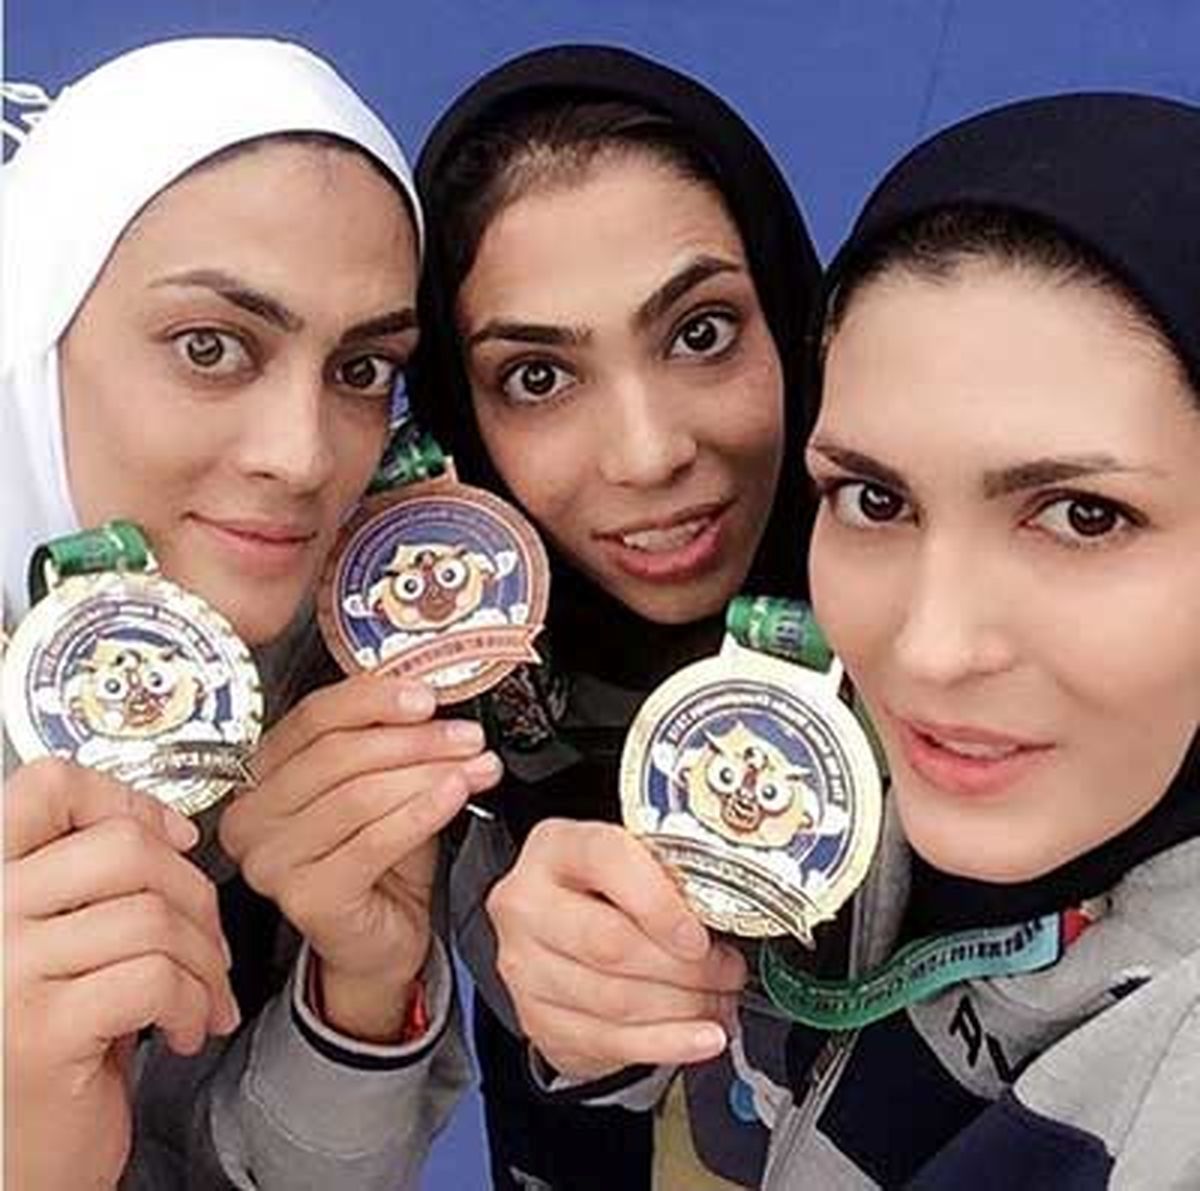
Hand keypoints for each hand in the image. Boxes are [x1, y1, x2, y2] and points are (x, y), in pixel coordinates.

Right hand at [4, 758, 237, 1190]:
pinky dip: (191, 1003)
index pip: (47, 784)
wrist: (27, 1157)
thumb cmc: (62, 1042)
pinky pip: (154, 977)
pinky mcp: (37, 1031)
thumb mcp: (70, 941)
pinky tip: (183, 1030)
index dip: (125, 798)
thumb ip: (98, 879)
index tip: (172, 837)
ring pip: (153, 916)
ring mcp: (2, 972)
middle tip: (209, 944)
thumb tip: (171, 829)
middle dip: (196, 895)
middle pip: (125, 848)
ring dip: (204, 962)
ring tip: (202, 997)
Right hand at [219, 673, 501, 1040]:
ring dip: (427, 773)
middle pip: (337, 755)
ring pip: (358, 796)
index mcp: (261, 775)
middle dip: (414, 740)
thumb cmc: (380, 862)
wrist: (382, 941)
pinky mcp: (305, 897)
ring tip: (474, 766)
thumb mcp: (386, 786)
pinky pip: (373, 840)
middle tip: (466, 737)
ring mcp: (271, 861)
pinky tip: (455, 795)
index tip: (427, 695)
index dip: (373, 698)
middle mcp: (251, 817)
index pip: (313, 718)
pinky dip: (422, 812)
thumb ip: (395, 742)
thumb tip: (434, 702)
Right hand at [487, 819, 745, 1082]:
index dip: (660, 903)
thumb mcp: (634, 862)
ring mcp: (525, 965)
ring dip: (683, 1008)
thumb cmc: (609, 891)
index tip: (700, 935)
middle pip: (610, 944)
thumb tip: (729, 916)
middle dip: (684, 967)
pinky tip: (702, 1037)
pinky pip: (611, 1040)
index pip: (607, 862)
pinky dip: (668, 1043)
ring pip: (615, 1000)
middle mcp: (527, 903)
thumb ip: (669, 876)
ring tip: (718, 999)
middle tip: (727, 970)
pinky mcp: (537, 1018)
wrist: (561, 935)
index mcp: (555, 847)